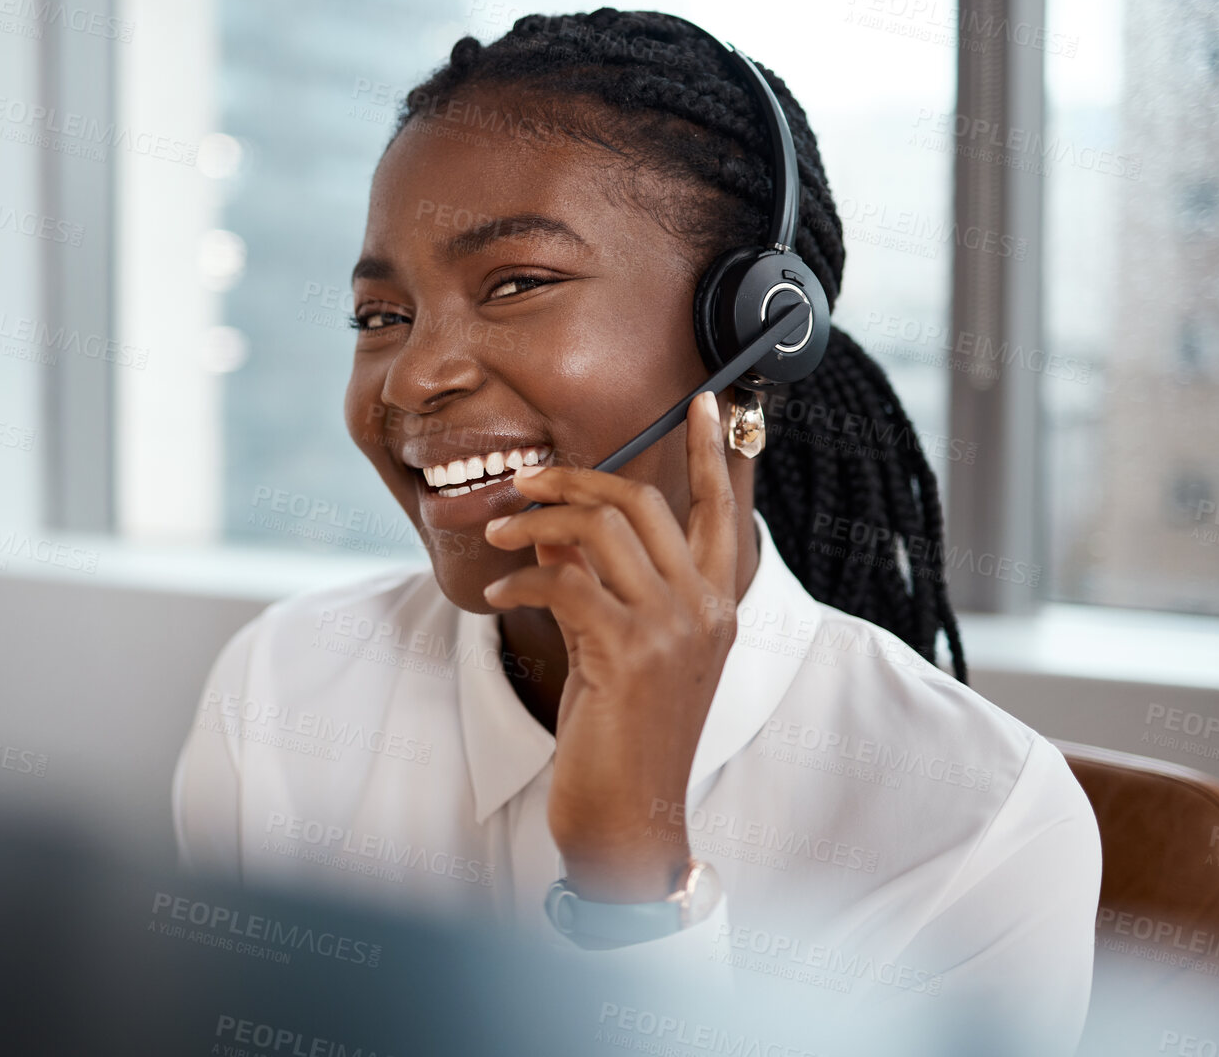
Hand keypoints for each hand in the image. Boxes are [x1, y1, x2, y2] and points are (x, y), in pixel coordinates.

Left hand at [481, 390, 741, 902]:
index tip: (704, 402)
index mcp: (717, 604)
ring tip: (497, 535)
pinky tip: (498, 596)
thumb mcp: (616, 648)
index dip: (710, 451)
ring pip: (599, 528)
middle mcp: (706, 607)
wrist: (629, 817)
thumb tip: (554, 527)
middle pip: (641, 500)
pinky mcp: (627, 652)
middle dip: (573, 477)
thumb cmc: (622, 737)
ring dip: (535, 519)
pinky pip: (563, 581)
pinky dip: (521, 581)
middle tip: (523, 480)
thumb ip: (599, 583)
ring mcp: (671, 628)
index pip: (722, 508)